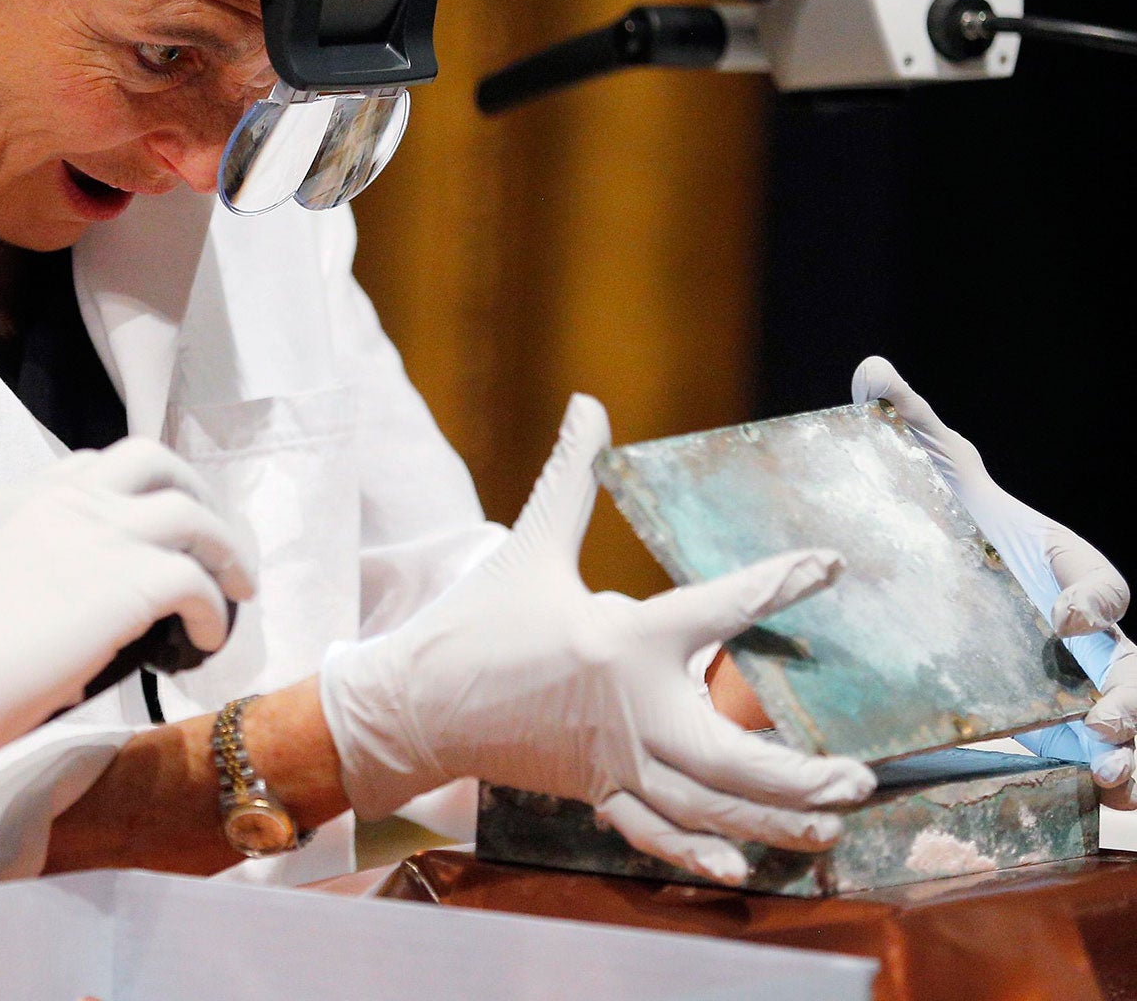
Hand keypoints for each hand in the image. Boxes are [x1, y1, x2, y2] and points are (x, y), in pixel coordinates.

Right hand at [0, 439, 255, 756]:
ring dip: (224, 548)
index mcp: (20, 497)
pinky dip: (214, 610)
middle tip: (209, 538)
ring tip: (237, 586)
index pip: (89, 464)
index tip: (143, 522)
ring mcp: (102, 532)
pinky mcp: (131, 579)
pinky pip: (198, 581)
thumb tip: (57, 603)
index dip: (129, 490)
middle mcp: (64, 499)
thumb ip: (21, 567)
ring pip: (192, 513)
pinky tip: (205, 639)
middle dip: (192, 492)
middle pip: (154, 460)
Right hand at [319, 395, 875, 884]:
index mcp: (621, 639)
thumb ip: (568, 478)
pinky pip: (655, 832)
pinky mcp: (594, 792)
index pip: (718, 607)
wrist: (415, 701)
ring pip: (706, 806)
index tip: (826, 566)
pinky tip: (742, 870)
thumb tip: (588, 404)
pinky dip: (699, 854)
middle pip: (731, 757)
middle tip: (859, 778)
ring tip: (828, 827)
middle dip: (800, 776)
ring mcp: (613, 760)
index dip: (777, 582)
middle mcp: (629, 709)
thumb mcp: (525, 545)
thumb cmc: (475, 620)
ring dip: (772, 821)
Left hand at [853, 357, 1136, 806]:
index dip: (1092, 596)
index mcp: (1060, 568)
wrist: (936, 595)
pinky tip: (1105, 796)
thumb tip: (872, 371)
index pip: (1098, 580)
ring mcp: (1085, 685)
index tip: (1065, 616)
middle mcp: (1088, 633)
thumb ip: (912, 428)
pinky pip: (1116, 761)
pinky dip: (1122, 782)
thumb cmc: (951, 530)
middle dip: (1133, 692)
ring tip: (1111, 768)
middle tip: (1100, 718)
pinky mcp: (1065, 733)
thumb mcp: (932, 478)